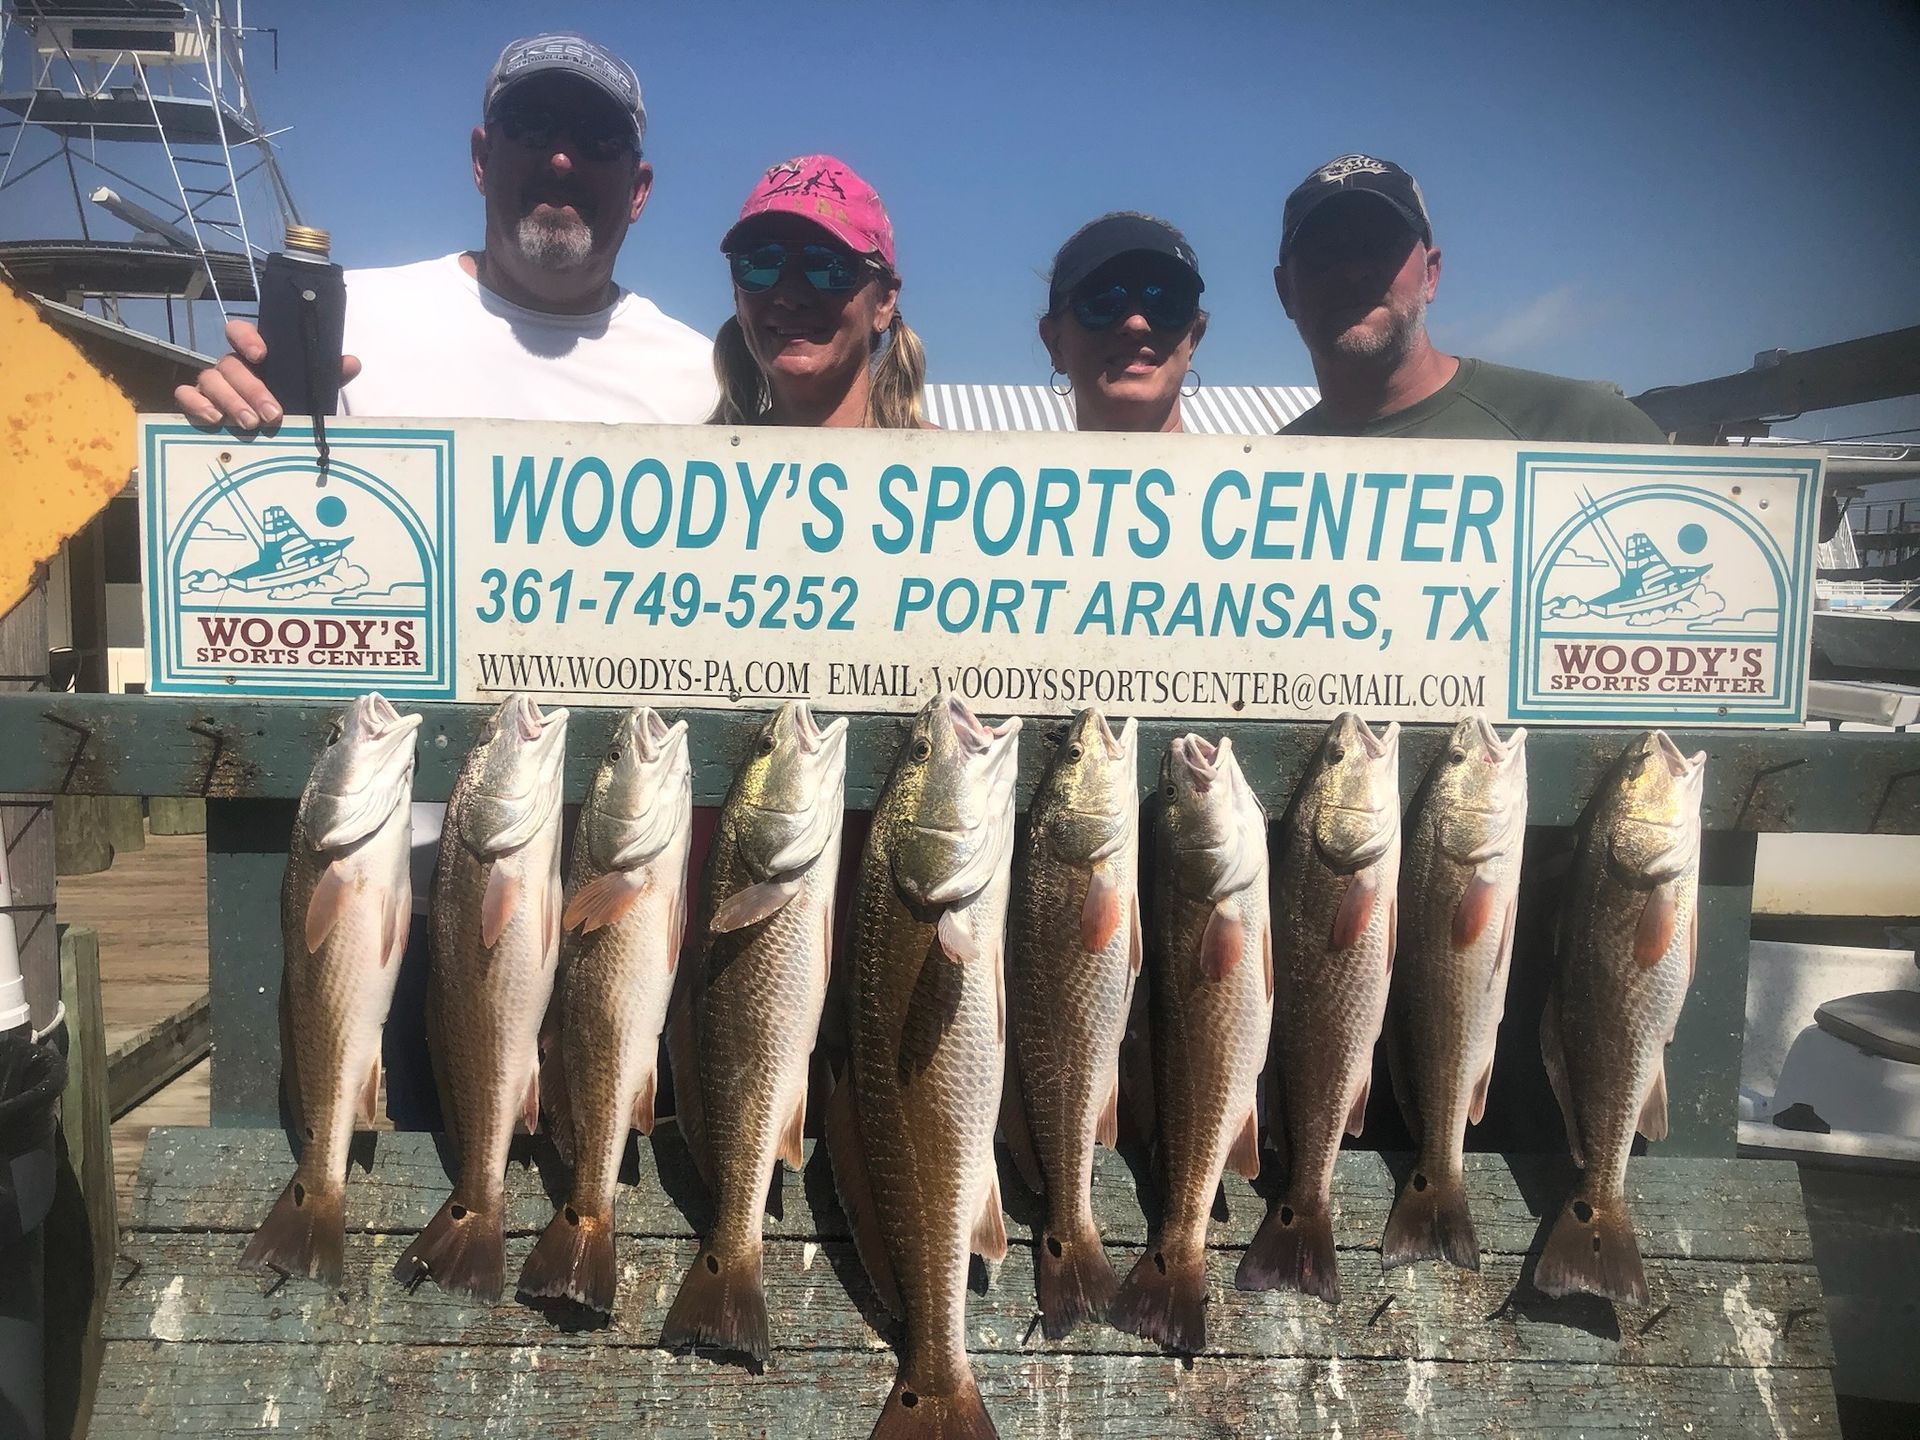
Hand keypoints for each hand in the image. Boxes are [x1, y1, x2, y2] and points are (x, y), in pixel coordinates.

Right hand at [173, 318, 361, 428]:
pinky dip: (196, 404)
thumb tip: (351, 362)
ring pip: (208, 380)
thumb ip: (329, 373)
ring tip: (249, 425)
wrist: (276, 430)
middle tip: (271, 415)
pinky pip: (185, 395)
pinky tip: (214, 419)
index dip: (246, 337)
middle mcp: (230, 365)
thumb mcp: (311, 388)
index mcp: (253, 354)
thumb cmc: (291, 400)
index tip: (262, 355)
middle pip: (229, 364)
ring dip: (230, 401)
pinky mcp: (198, 402)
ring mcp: (212, 383)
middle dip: (250, 389)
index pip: (239, 331)